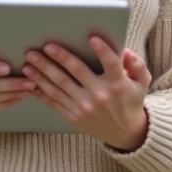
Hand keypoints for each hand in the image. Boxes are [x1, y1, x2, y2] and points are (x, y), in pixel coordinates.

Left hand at [22, 36, 151, 151]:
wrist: (125, 133)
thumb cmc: (131, 101)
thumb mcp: (142, 82)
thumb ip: (137, 64)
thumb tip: (125, 52)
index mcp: (117, 84)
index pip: (111, 64)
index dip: (102, 51)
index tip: (92, 38)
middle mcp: (99, 95)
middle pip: (76, 72)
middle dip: (60, 57)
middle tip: (45, 46)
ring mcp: (84, 107)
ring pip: (59, 86)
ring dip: (42, 72)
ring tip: (29, 60)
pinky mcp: (73, 116)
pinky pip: (53, 101)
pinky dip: (40, 90)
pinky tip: (30, 80)